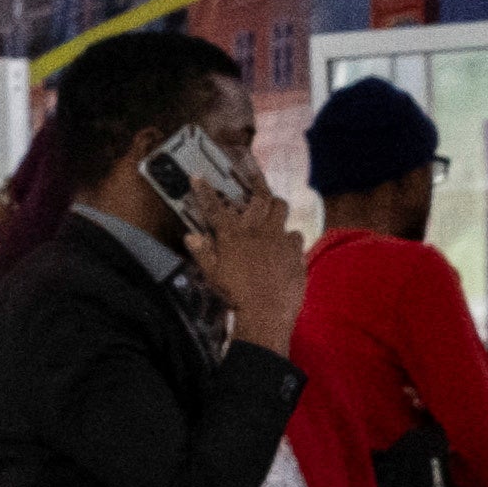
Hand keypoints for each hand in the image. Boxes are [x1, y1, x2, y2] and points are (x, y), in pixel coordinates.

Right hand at [186, 188, 308, 344]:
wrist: (267, 312)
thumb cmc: (235, 293)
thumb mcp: (212, 274)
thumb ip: (202, 253)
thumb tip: (191, 236)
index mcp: (232, 235)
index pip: (214, 208)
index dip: (205, 191)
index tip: (199, 177)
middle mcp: (257, 231)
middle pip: (262, 197)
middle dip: (258, 182)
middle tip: (256, 174)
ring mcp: (280, 239)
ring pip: (282, 210)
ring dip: (277, 208)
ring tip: (273, 209)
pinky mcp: (296, 251)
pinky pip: (296, 236)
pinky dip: (290, 238)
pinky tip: (286, 244)